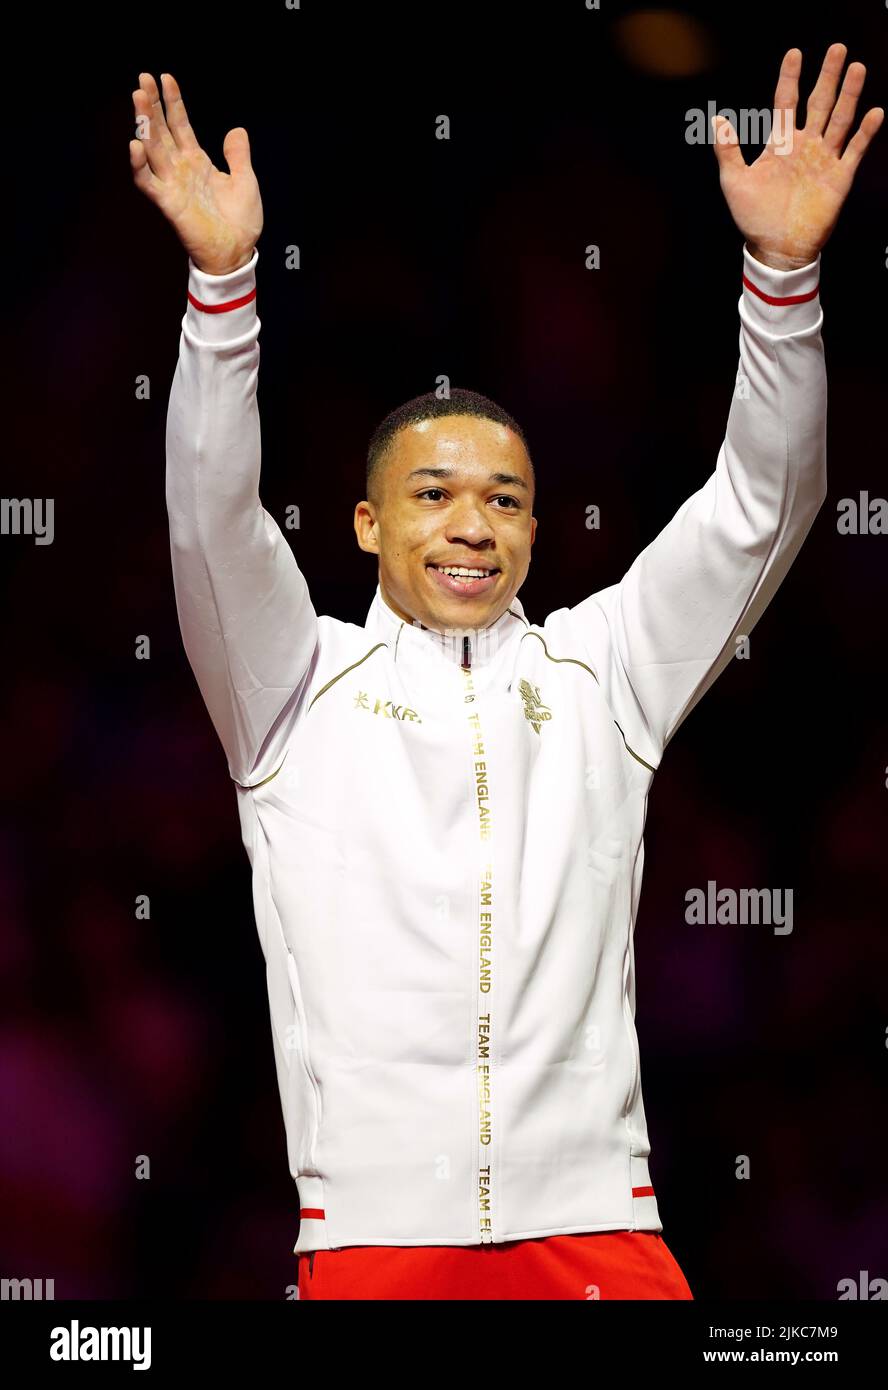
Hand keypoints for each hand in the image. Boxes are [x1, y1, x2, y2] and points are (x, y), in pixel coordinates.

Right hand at [129, 72, 262, 274]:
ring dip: (144, 123)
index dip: (173, 102)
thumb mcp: (245, 180)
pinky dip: (139, 165)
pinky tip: (135, 145)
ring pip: (152, 148)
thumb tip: (237, 130)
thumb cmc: (240, 221)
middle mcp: (180, 169)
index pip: (180, 124)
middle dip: (152, 104)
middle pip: (161, 130)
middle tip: (143, 78)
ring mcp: (172, 184)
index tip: (166, 77)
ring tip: (138, 97)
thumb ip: (237, 155)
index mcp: (197, 161)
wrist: (237, 251)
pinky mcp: (168, 203)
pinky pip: (147, 182)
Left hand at [712, 43, 882, 269]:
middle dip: (828, 76)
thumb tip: (716, 120)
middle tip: (837, 49)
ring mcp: (823, 159)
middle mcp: (805, 145)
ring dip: (849, 95)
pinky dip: (865, 133)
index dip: (790, 77)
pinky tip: (874, 113)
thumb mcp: (734, 182)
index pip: (786, 102)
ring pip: (840, 119)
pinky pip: (855, 150)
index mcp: (780, 143)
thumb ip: (727, 150)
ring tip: (856, 69)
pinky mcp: (839, 177)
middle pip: (820, 102)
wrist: (775, 248)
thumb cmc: (753, 217)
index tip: (795, 54)